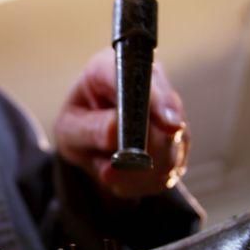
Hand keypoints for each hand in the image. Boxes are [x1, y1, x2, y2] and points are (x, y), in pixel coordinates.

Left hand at [54, 48, 189, 199]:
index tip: (169, 126)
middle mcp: (149, 81)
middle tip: (109, 172)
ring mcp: (170, 110)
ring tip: (108, 173)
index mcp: (112, 67)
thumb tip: (118, 131)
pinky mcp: (179, 140)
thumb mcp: (70, 130)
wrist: (89, 142)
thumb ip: (91, 129)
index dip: (158, 100)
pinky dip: (144, 182)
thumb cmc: (77, 127)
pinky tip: (124, 176)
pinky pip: (172, 168)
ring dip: (138, 173)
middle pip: (167, 116)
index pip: (140, 77)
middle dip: (145, 151)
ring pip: (172, 148)